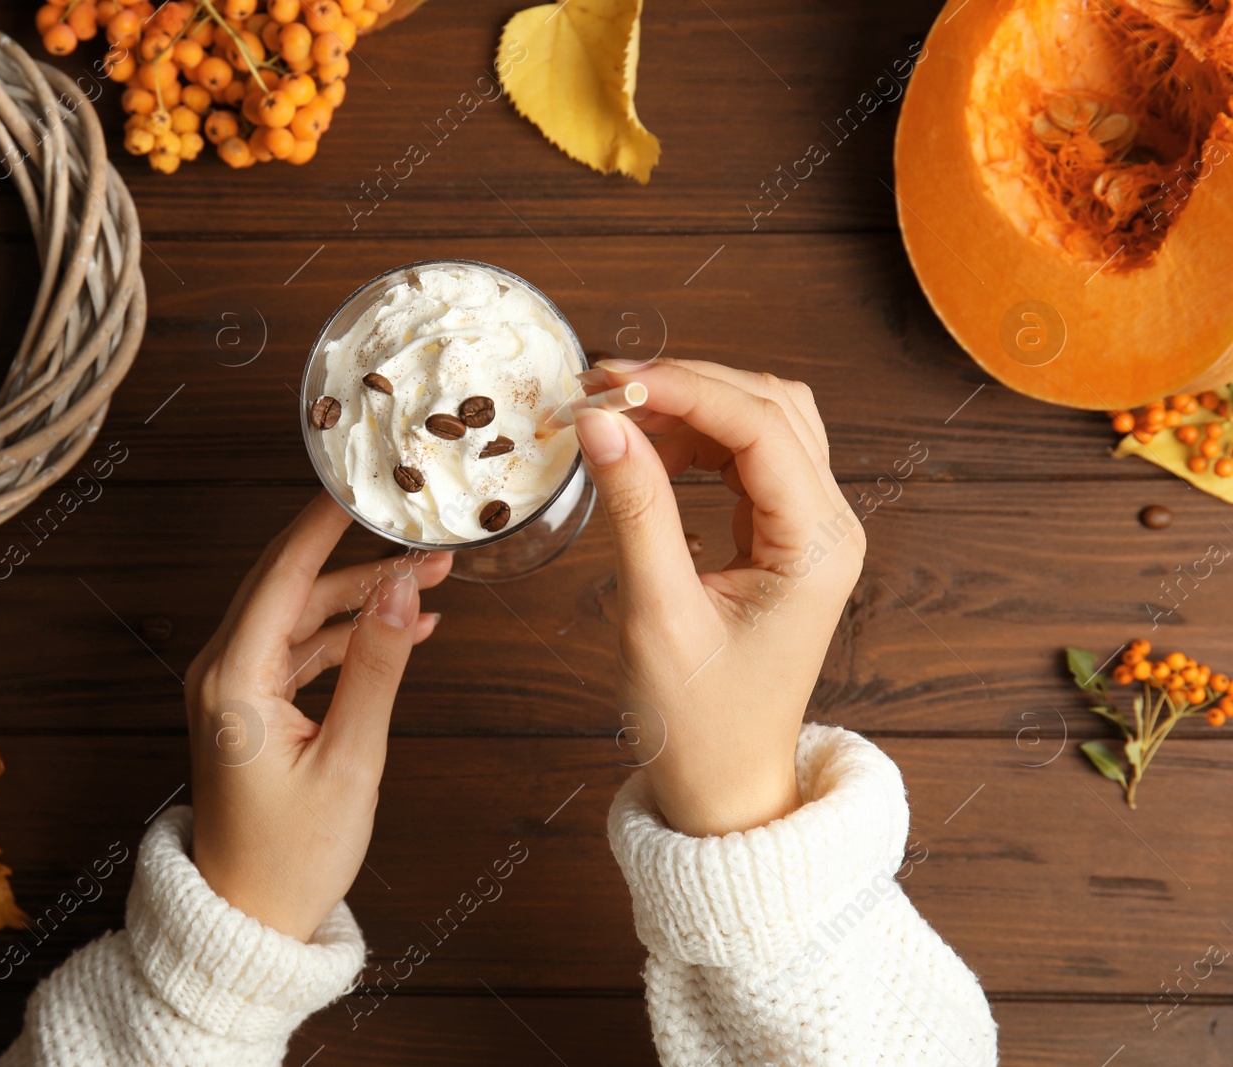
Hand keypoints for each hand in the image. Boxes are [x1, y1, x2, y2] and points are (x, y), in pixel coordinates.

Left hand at [187, 492, 450, 940]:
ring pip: (302, 614)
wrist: (250, 919)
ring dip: (364, 596)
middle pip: (292, 583)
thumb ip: (377, 667)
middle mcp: (223, 671)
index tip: (362, 479)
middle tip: (417, 528)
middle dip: (358, 553)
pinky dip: (350, 636)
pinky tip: (406, 628)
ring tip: (431, 577)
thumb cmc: (291, 856)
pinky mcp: (251, 705)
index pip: (282, 572)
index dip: (325, 521)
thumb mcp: (350, 759)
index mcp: (233, 679)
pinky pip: (303, 649)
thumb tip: (402, 590)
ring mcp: (235, 687)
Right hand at [573, 359, 864, 837]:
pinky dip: (695, 439)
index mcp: (816, 546)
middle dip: (685, 385)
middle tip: (600, 388)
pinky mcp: (782, 538)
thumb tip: (601, 423)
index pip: (758, 426)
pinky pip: (747, 459)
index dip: (682, 388)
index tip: (607, 382)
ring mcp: (810, 530)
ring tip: (614, 412)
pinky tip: (644, 446)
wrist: (726, 787)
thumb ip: (634, 508)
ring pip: (762, 424)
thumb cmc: (700, 722)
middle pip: (769, 407)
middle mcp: (829, 527)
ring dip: (691, 406)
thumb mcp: (658, 612)